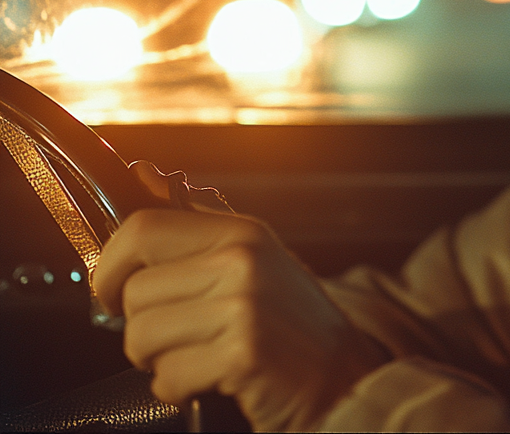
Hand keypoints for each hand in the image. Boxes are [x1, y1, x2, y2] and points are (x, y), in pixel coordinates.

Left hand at [93, 190, 384, 431]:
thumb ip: (199, 226)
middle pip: (135, 292)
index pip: (143, 227)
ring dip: (158, 360)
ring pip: (142, 336)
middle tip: (175, 334)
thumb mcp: (253, 259)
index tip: (110, 288)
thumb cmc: (293, 323)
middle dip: (140, 325)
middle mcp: (242, 261)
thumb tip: (143, 177)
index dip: (111, 264)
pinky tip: (210, 379)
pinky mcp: (242, 354)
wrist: (344, 375)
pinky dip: (177, 389)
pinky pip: (167, 377)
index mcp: (242, 232)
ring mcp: (244, 306)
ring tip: (197, 355)